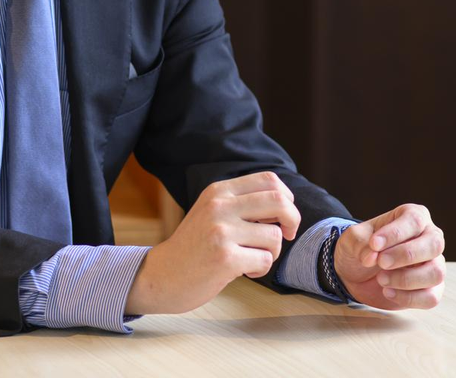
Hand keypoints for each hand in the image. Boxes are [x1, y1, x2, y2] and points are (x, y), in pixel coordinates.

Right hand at [125, 171, 300, 314]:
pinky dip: (261, 269)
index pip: (269, 180)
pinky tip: (244, 271)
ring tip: (252, 258)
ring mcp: (221, 231)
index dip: (287, 198)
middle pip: (279, 201)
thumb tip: (286, 205)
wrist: (162, 275)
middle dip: (293, 220)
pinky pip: (265, 260)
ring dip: (272, 252)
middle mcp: (220, 206)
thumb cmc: (195, 246)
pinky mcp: (224, 258)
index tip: (282, 217)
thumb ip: (242, 204)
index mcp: (219, 191)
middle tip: (287, 235)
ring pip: (275, 236)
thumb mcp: (212, 212)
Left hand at [334, 203, 445, 309]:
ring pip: (436, 273)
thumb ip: (359, 243)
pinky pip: (431, 297)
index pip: (415, 220)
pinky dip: (408, 297)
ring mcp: (434, 264)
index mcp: (414, 217)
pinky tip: (388, 292)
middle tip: (381, 262)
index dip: (395, 233)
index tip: (374, 244)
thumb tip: (371, 257)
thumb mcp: (352, 239)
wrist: (357, 273)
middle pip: (435, 244)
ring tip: (381, 279)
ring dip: (406, 279)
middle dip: (406, 255)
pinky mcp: (431, 289)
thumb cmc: (362, 247)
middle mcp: (430, 238)